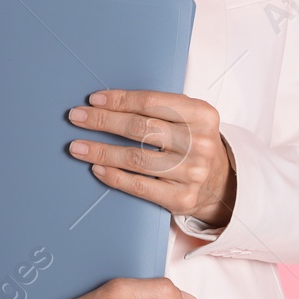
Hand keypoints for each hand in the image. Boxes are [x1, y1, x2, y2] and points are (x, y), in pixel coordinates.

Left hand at [68, 90, 236, 226]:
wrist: (220, 182)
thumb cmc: (194, 143)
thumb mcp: (190, 118)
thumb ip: (160, 109)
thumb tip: (107, 103)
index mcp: (202, 115)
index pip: (152, 102)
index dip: (119, 100)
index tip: (94, 100)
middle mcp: (200, 143)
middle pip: (141, 128)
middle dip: (103, 121)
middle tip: (77, 118)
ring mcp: (192, 172)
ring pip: (136, 158)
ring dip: (101, 151)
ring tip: (77, 146)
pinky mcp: (182, 198)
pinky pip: (139, 186)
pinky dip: (114, 176)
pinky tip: (97, 168)